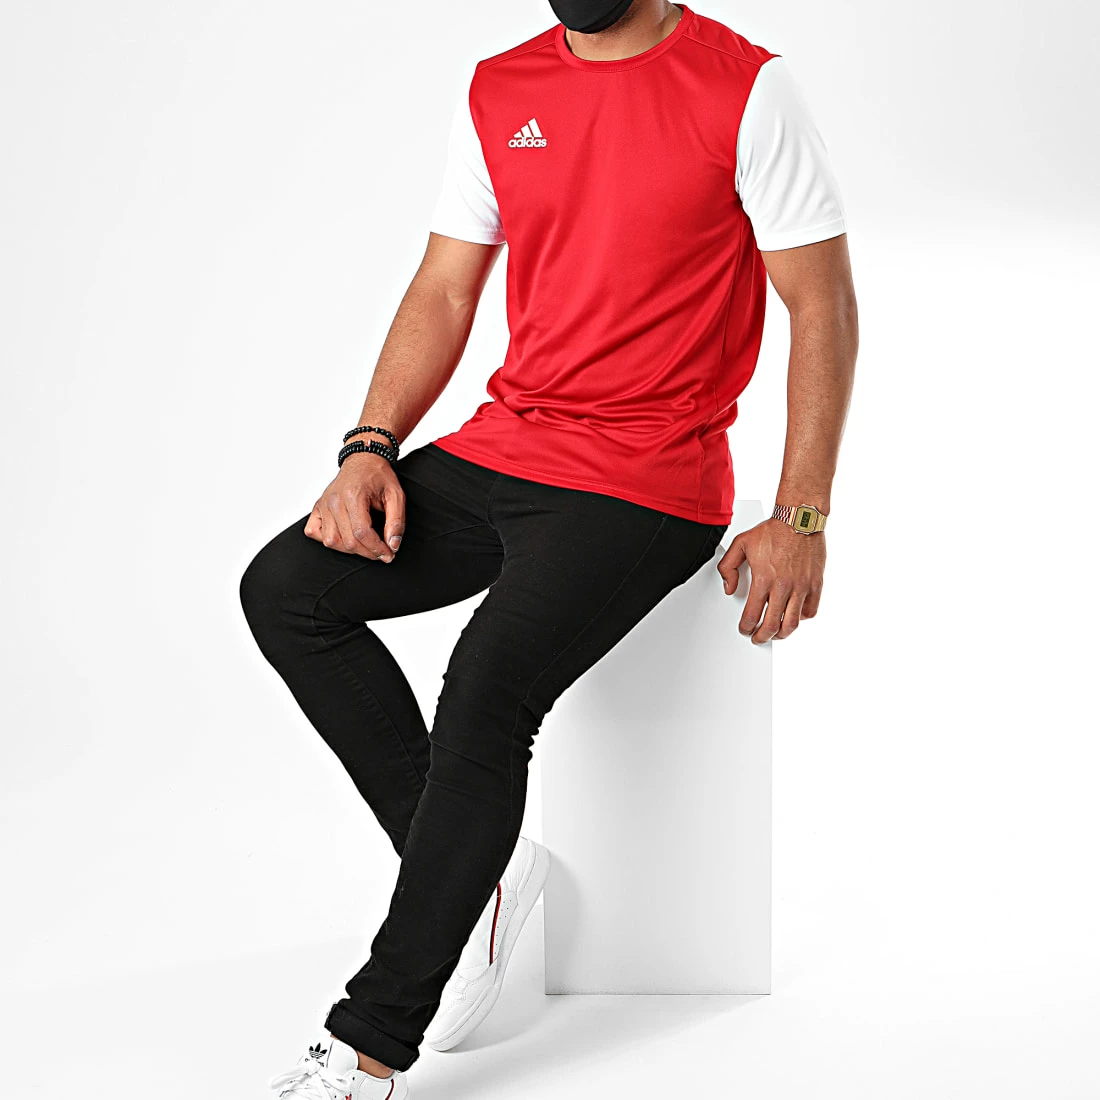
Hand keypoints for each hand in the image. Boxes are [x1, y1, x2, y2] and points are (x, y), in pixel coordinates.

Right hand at [304, 452, 404, 560]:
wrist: (363, 460)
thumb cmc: (379, 476)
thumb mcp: (396, 495)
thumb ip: (396, 521)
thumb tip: (393, 544)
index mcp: (353, 495)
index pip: (362, 532)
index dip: (377, 548)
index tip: (389, 555)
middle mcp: (334, 500)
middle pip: (347, 540)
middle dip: (368, 552)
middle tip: (382, 553)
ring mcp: (323, 504)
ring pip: (331, 541)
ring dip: (350, 549)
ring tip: (365, 545)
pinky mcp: (317, 507)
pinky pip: (314, 532)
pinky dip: (328, 539)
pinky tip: (343, 536)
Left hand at [716, 519, 824, 642]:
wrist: (799, 519)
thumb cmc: (773, 531)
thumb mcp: (740, 544)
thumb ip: (728, 568)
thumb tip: (729, 589)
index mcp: (763, 579)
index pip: (752, 615)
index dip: (746, 627)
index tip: (745, 629)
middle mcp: (783, 586)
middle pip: (772, 625)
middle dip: (762, 637)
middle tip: (758, 638)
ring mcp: (801, 587)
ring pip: (792, 623)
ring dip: (782, 634)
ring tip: (776, 634)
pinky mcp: (815, 584)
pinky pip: (810, 611)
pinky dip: (801, 618)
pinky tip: (794, 616)